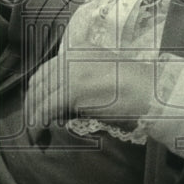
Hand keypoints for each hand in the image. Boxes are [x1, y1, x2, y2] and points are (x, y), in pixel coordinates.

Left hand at [25, 47, 158, 128]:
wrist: (151, 90)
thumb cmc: (134, 86)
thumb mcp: (104, 72)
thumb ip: (82, 76)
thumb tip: (63, 99)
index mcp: (78, 51)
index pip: (47, 69)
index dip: (38, 90)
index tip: (36, 106)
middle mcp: (72, 57)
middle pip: (39, 81)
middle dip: (32, 103)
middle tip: (32, 122)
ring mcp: (72, 71)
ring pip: (40, 95)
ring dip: (33, 115)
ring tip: (34, 132)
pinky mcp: (73, 89)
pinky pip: (46, 108)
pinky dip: (39, 122)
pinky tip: (39, 133)